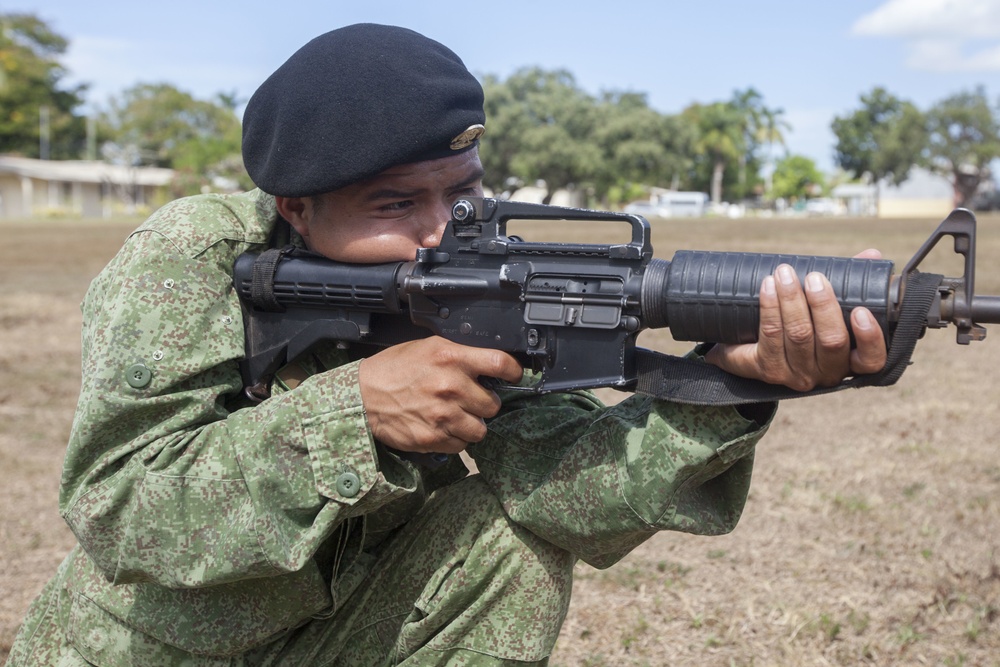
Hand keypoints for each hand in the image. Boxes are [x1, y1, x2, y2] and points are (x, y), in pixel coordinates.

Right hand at [358, 337, 522, 453]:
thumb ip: (460, 354)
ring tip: (456, 416)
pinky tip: (442, 427)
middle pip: (494, 404)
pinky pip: (461, 445)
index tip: (514, 375)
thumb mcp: (428, 347)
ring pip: (481, 429)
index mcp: (451, 358)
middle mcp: (451, 386)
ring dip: (472, 424)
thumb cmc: (395, 369)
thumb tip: (489, 365)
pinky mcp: (433, 438)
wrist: (362, 396)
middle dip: (484, 403)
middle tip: (470, 399)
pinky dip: (455, 438)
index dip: (514, 371)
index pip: (501, 364)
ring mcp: (443, 415)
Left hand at [705, 250, 887, 390]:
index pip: (871, 360)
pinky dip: (770, 307)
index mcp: (849, 360)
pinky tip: (768, 287)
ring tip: (784, 273)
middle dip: (822, 305)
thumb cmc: (802, 320)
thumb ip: (851, 283)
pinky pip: (771, 335)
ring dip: (791, 300)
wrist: (750, 344)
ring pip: (799, 335)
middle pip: (831, 341)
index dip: (869, 338)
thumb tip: (872, 254)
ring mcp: (796, 374)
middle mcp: (826, 373)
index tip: (860, 310)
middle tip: (813, 277)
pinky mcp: (768, 369)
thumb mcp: (827, 303)